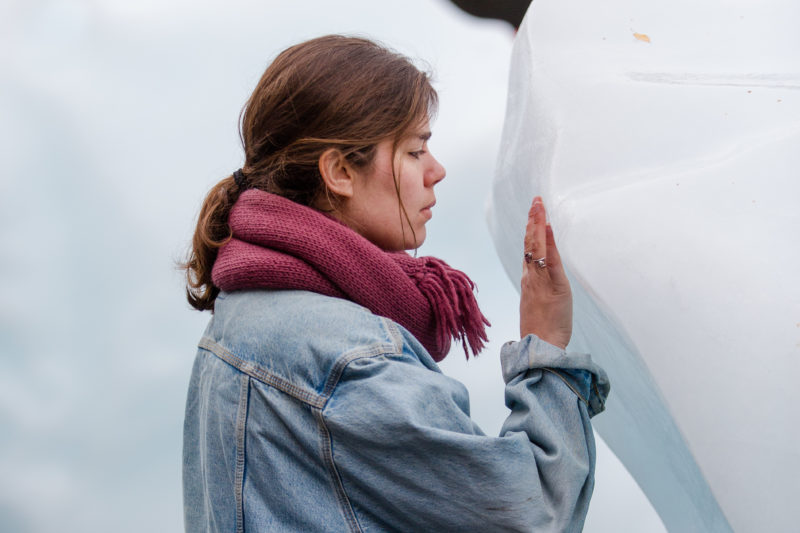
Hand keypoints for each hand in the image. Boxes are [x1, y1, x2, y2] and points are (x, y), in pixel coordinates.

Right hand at [519, 196, 572, 348]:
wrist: (539, 347)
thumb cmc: (540, 331)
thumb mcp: (536, 306)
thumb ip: (537, 291)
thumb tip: (541, 283)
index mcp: (528, 281)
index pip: (528, 250)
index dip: (529, 231)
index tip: (532, 214)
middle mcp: (531, 277)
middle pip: (530, 243)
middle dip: (532, 220)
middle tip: (536, 200)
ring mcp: (540, 281)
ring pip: (537, 247)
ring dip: (538, 224)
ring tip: (539, 205)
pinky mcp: (555, 286)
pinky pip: (551, 261)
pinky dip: (548, 242)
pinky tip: (547, 227)